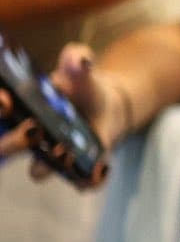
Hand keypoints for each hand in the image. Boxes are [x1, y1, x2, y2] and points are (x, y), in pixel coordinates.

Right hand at [0, 44, 124, 185]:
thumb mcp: (81, 68)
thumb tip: (79, 59)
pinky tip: (101, 167)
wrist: (107, 104)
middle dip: (13, 142)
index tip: (6, 101)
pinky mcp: (77, 167)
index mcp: (20, 110)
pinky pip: (78, 182)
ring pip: (39, 171)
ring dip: (49, 164)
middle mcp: (26, 136)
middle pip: (3, 149)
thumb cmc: (81, 86)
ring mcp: (50, 155)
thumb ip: (77, 59)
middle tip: (34, 129)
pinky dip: (89, 179)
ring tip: (66, 150)